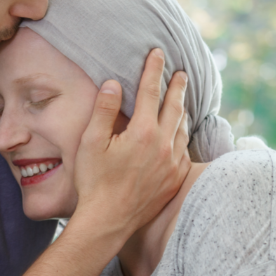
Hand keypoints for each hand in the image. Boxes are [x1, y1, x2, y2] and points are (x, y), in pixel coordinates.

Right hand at [72, 48, 190, 240]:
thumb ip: (104, 110)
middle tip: (180, 72)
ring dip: (182, 110)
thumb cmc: (94, 182)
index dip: (154, 69)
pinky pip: (184, 151)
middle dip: (177, 86)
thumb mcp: (91, 143)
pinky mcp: (175, 180)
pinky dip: (183, 136)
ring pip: (182, 128)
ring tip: (181, 99)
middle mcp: (163, 146)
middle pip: (174, 107)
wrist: (108, 222)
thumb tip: (114, 83)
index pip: (151, 91)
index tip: (158, 53)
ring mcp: (173, 164)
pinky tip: (179, 134)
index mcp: (143, 132)